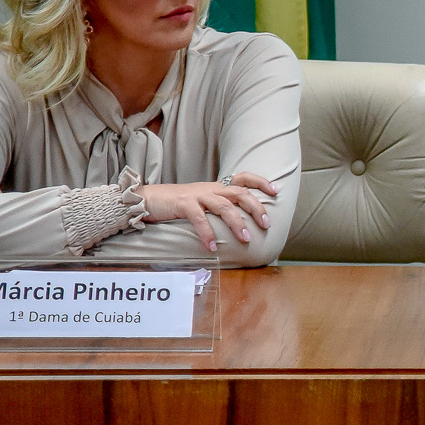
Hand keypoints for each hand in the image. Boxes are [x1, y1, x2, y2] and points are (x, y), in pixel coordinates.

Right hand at [141, 173, 275, 251]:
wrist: (149, 199)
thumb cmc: (178, 204)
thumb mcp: (203, 202)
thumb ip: (219, 207)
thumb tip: (240, 222)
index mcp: (217, 187)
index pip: (243, 178)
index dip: (261, 182)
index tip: (276, 191)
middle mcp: (210, 188)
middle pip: (239, 193)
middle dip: (256, 208)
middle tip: (266, 224)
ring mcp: (197, 195)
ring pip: (223, 206)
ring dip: (236, 223)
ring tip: (245, 239)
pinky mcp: (182, 204)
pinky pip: (198, 218)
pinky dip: (207, 233)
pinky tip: (212, 247)